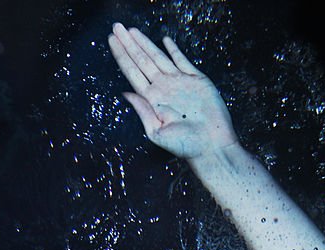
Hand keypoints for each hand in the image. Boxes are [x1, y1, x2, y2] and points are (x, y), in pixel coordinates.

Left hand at [108, 23, 238, 160]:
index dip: (121, 56)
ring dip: (145, 43)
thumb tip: (126, 93)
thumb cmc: (186, 146)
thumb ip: (142, 112)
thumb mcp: (157, 133)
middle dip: (129, 44)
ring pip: (158, 56)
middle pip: (142, 60)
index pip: (132, 72)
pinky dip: (173, 50)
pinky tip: (164, 40)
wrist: (212, 146)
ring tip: (131, 31)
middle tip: (116, 28)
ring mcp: (180, 83)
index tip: (111, 41)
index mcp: (153, 100)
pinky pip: (182, 60)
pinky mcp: (197, 80)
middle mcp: (164, 89)